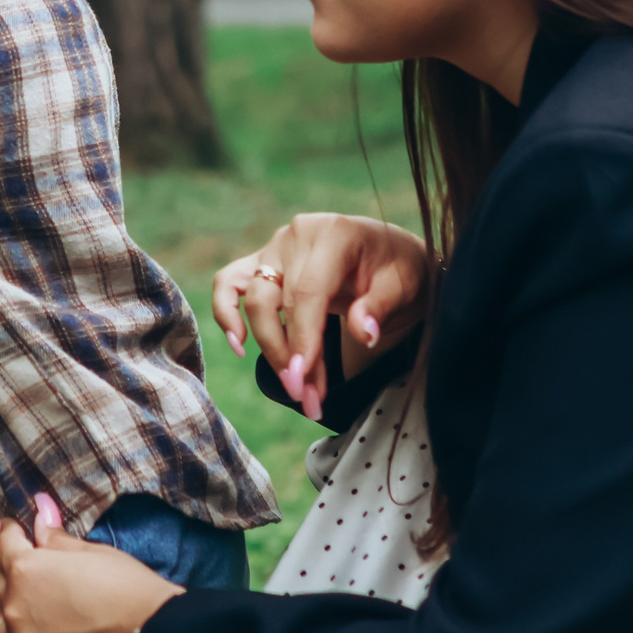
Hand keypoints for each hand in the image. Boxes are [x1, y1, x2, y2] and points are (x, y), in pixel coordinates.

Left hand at [0, 497, 181, 632]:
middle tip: (13, 561)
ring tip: (10, 599)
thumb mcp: (93, 553)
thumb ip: (56, 537)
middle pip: (0, 581)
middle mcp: (13, 607)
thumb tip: (39, 510)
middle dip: (5, 567)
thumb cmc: (129, 588)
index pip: (6, 544)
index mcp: (26, 569)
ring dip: (2, 606)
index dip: (10, 533)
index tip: (12, 530)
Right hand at [211, 215, 427, 420]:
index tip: (302, 380)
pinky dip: (227, 313)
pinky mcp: (261, 262)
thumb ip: (381, 306)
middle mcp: (296, 236)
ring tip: (288, 383)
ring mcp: (274, 248)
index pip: (307, 292)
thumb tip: (363, 333)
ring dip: (266, 345)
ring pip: (251, 298)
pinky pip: (229, 284)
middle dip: (286, 354)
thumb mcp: (405, 284)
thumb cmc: (398, 269)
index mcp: (332, 234)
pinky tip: (239, 346)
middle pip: (274, 299)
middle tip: (306, 398)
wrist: (389, 253)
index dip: (302, 339)